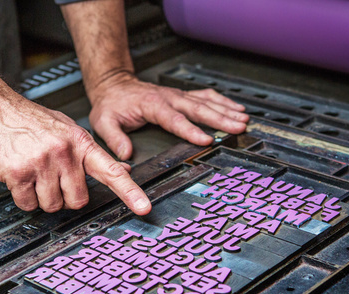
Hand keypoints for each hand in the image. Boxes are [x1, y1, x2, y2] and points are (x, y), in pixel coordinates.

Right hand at [0, 89, 150, 214]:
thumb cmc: (26, 118)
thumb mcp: (66, 129)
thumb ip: (91, 153)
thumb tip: (123, 169)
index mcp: (80, 142)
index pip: (111, 171)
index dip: (130, 191)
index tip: (144, 207)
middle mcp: (64, 152)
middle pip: (78, 200)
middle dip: (65, 197)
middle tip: (51, 180)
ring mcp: (42, 163)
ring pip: (53, 206)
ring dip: (42, 198)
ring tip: (33, 175)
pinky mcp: (19, 173)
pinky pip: (28, 204)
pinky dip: (23, 198)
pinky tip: (18, 178)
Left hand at [87, 73, 248, 159]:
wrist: (114, 84)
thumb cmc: (111, 104)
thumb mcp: (104, 121)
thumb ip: (115, 138)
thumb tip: (126, 155)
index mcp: (153, 105)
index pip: (175, 120)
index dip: (191, 131)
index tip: (206, 140)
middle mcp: (170, 98)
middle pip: (199, 109)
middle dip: (221, 119)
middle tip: (238, 127)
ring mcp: (178, 95)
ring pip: (206, 102)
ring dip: (226, 110)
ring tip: (244, 119)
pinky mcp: (182, 95)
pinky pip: (205, 96)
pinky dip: (222, 101)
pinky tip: (235, 108)